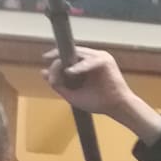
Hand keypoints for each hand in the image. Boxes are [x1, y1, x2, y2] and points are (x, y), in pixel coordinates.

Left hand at [42, 47, 160, 142]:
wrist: (117, 108)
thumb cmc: (99, 102)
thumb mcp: (72, 94)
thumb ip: (58, 84)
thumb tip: (42, 73)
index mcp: (87, 64)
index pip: (68, 56)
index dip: (56, 59)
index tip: (45, 65)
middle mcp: (93, 58)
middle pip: (72, 52)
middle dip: (58, 57)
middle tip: (47, 59)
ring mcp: (100, 58)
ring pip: (78, 54)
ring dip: (67, 61)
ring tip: (60, 71)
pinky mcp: (105, 61)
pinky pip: (89, 61)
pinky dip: (79, 67)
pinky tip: (70, 72)